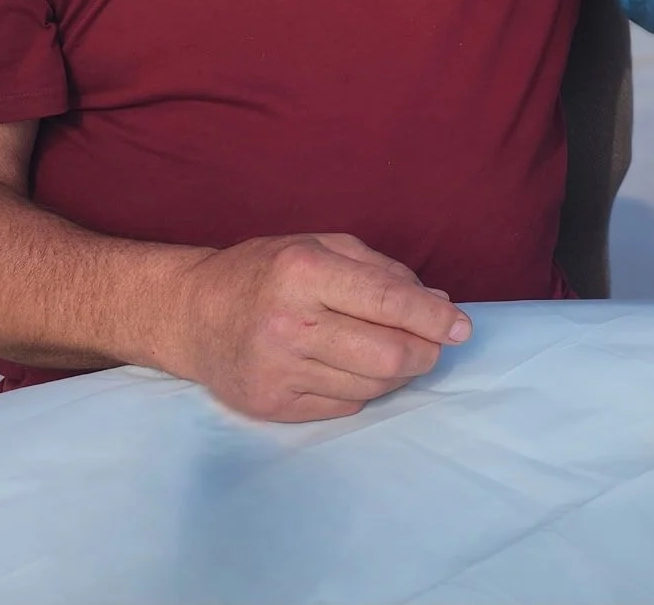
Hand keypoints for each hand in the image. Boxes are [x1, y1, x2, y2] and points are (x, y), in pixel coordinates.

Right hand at [164, 233, 470, 422]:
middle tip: (433, 345)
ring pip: (371, 387)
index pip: (389, 301)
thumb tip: (438, 304)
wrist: (191, 314)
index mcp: (305, 272)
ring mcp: (278, 370)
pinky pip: (343, 406)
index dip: (434, 319)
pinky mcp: (272, 405)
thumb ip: (383, 272)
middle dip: (425, 353)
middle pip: (389, 356)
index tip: (461, 328)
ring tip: (393, 353)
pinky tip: (353, 368)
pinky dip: (363, 389)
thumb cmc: (265, 271)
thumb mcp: (322, 247)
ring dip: (397, 374)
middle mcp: (290, 323)